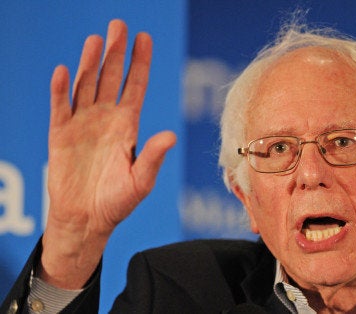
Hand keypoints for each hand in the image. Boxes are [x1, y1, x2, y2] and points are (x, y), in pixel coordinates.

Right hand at [40, 19, 175, 288]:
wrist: (86, 220)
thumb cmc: (117, 202)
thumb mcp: (140, 181)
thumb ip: (153, 158)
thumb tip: (171, 135)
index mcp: (128, 126)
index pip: (136, 87)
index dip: (140, 63)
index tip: (145, 38)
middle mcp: (106, 119)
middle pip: (111, 78)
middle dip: (116, 53)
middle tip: (119, 25)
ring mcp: (82, 124)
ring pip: (86, 86)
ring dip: (91, 63)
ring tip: (96, 40)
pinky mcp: (60, 135)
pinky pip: (60, 107)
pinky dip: (61, 90)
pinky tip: (65, 71)